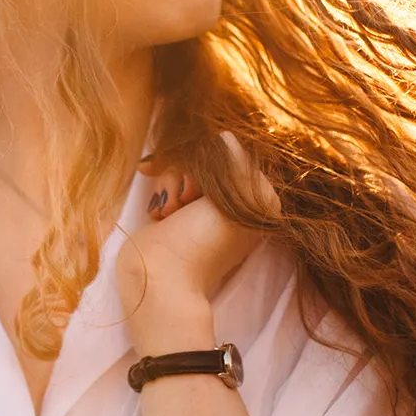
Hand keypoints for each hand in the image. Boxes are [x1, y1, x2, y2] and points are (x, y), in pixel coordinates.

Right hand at [117, 131, 279, 354]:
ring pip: (183, 165)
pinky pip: (168, 180)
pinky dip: (162, 192)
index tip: (201, 181)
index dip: (212, 159)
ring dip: (172, 182)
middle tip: (187, 201)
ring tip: (170, 212)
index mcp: (255, 201)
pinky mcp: (174, 210)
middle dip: (189, 172)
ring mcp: (200, 206)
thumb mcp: (236, 200)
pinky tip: (160, 213)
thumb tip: (226, 136)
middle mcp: (230, 201)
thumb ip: (237, 163)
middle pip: (207, 156)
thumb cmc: (204, 243)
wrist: (162, 279)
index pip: (234, 154)